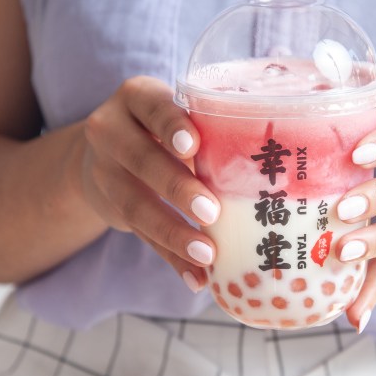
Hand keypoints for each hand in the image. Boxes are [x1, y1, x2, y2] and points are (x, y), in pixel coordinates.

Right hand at [81, 76, 219, 292]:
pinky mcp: (110, 208)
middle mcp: (110, 131)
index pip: (152, 106)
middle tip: (211, 212)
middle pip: (141, 158)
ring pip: (135, 204)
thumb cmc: (165, 127)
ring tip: (207, 254)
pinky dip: (171, 259)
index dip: (171, 126)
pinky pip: (140, 236)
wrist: (103, 152)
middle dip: (177, 187)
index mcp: (136, 97)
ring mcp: (104, 171)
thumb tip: (272, 166)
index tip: (193, 147)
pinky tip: (195, 278)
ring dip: (173, 233)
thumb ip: (208, 130)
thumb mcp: (177, 113)